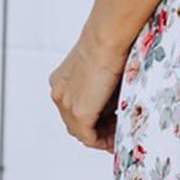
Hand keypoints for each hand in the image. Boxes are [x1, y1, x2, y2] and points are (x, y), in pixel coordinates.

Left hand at [49, 29, 128, 151]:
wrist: (107, 37)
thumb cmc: (109, 45)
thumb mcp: (102, 71)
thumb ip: (104, 91)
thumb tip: (116, 106)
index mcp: (61, 81)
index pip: (73, 109)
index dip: (93, 118)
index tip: (111, 121)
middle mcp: (59, 93)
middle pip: (75, 123)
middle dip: (97, 129)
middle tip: (117, 130)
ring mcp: (66, 104)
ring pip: (81, 132)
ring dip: (102, 136)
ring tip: (120, 134)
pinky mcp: (79, 112)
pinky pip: (90, 138)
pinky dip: (104, 142)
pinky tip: (118, 139)